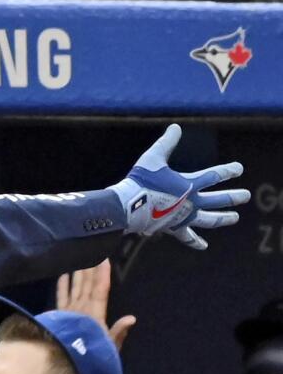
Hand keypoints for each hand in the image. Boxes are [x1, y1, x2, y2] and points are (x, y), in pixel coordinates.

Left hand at [56, 259, 135, 350]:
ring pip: (75, 287)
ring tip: (80, 259)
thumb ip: (118, 331)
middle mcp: (82, 307)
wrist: (63, 361)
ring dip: (78, 273)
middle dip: (90, 268)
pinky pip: (61, 296)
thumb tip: (132, 318)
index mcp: (95, 313)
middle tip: (92, 251)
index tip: (104, 259)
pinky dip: (62, 285)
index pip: (100, 289)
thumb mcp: (108, 346)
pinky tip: (63, 275)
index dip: (102, 273)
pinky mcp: (59, 314)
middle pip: (87, 284)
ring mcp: (69, 309)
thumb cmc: (90, 354)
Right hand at [111, 124, 248, 249]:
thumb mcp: (152, 158)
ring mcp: (184, 216)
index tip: (239, 169)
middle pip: (219, 200)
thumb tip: (175, 127)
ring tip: (235, 218)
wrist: (128, 206)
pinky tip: (203, 246)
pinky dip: (195, 241)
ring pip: (210, 219)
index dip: (228, 171)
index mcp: (189, 184)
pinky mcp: (174, 228)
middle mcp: (191, 202)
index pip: (215, 176)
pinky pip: (187, 236)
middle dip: (233, 197)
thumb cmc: (140, 181)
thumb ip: (166, 143)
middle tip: (245, 196)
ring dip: (223, 218)